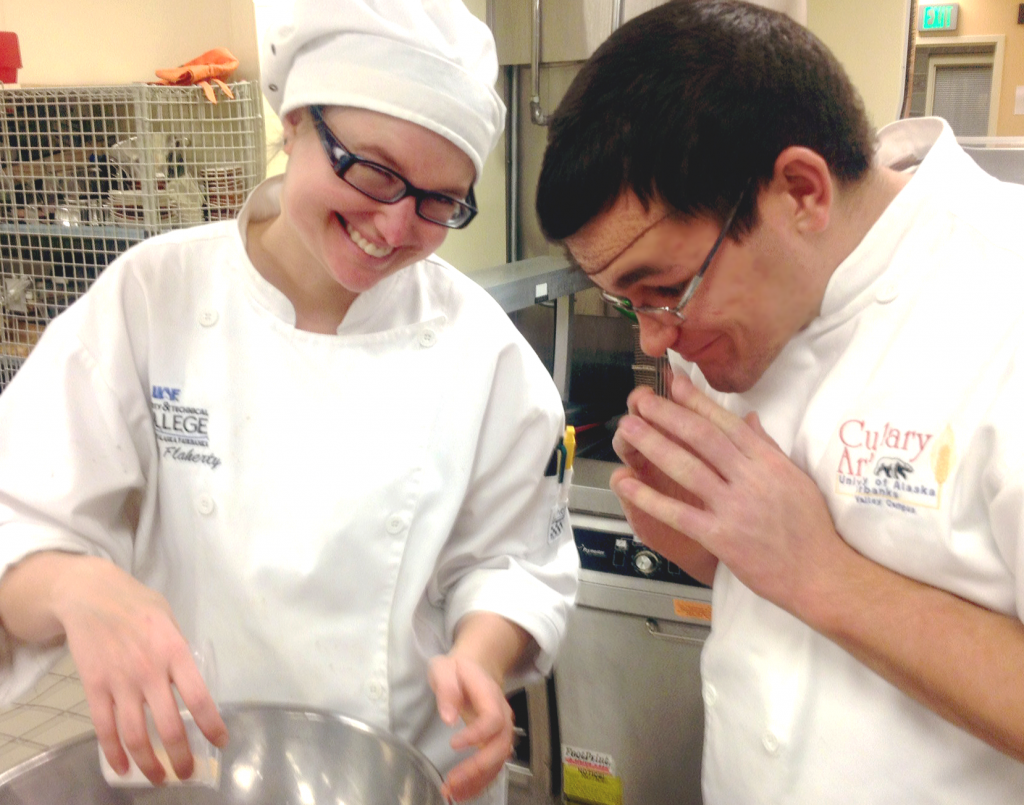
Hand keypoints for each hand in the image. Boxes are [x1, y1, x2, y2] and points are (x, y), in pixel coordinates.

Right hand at [51, 557, 227, 783]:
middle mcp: (150, 671)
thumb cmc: (136, 605)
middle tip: (187, 774)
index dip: (211, 725)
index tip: (221, 742)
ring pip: (135, 735)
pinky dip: (114, 753)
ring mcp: (120, 682)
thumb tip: (190, 682)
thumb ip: (179, 651)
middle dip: (181, 756)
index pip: (198, 697)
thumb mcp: (169, 620)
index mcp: (175, 652)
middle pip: (168, 725)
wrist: (90, 595)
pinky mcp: (94, 687)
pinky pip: (105, 728)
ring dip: (149, 763)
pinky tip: (123, 769)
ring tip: (159, 778)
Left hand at [428, 654, 514, 802]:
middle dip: (479, 768)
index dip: (477, 734)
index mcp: (489, 694)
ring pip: (499, 761)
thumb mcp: (445, 668)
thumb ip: (446, 689)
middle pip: (500, 745)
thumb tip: (448, 718)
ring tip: (453, 793)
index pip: (492, 719)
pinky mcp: (494, 742)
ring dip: (478, 781)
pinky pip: (493, 766)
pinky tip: (461, 793)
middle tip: (453, 781)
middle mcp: (501, 714)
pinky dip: (479, 782)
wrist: (476, 668)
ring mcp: (501, 730)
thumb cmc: (457, 670)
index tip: (454, 744)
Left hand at [611, 373, 852, 612]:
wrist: (821, 574)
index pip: (727, 423)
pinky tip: (626, 484)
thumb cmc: (811, 529)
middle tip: (640, 398)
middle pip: (702, 437)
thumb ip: (768, 447)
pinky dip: (649, 498)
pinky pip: (678, 513)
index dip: (697, 401)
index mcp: (769, 462)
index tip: (674, 383)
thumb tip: (749, 418)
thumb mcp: (795, 478)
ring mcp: (735, 508)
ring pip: (687, 468)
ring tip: (628, 428)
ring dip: (653, 445)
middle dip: (668, 414)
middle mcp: (751, 479)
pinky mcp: (721, 537)